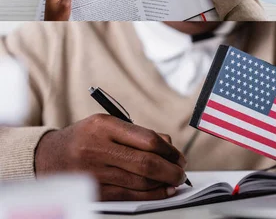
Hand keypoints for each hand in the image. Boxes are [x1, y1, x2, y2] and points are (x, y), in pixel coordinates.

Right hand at [35, 114, 186, 200]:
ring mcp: (93, 172)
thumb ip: (139, 134)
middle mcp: (97, 148)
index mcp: (104, 126)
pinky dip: (150, 195)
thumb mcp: (109, 125)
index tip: (179, 156)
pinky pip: (129, 195)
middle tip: (181, 171)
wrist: (48, 156)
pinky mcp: (93, 191)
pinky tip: (162, 192)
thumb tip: (170, 147)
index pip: (148, 140)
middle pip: (146, 163)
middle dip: (170, 169)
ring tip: (173, 180)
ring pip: (140, 181)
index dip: (169, 151)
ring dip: (163, 183)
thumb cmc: (87, 137)